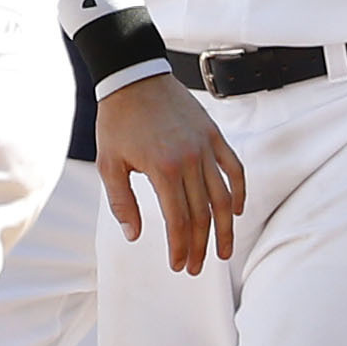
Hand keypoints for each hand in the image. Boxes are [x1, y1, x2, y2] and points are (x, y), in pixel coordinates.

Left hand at [97, 72, 246, 273]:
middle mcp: (190, 160)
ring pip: (222, 197)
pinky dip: (238, 191)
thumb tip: (135, 236)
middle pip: (203, 214)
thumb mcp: (108, 163)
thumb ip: (121, 202)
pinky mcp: (214, 136)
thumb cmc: (116, 121)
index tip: (180, 266)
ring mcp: (206, 147)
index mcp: (163, 169)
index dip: (181, 247)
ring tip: (224, 251)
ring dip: (225, 228)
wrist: (134, 77)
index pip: (179, 220)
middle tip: (197, 268)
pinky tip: (234, 211)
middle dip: (201, 246)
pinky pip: (234, 169)